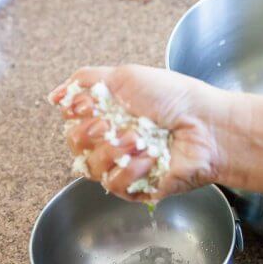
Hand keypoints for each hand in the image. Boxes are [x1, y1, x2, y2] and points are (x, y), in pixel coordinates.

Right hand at [48, 65, 233, 201]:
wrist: (206, 125)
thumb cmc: (175, 99)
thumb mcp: (126, 76)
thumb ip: (85, 81)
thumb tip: (56, 95)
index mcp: (108, 114)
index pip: (71, 120)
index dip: (77, 113)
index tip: (92, 105)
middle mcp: (113, 140)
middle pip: (75, 145)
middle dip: (90, 132)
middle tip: (112, 123)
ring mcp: (125, 166)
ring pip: (91, 167)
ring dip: (114, 150)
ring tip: (140, 139)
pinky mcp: (138, 188)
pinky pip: (114, 185)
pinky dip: (129, 169)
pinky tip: (149, 158)